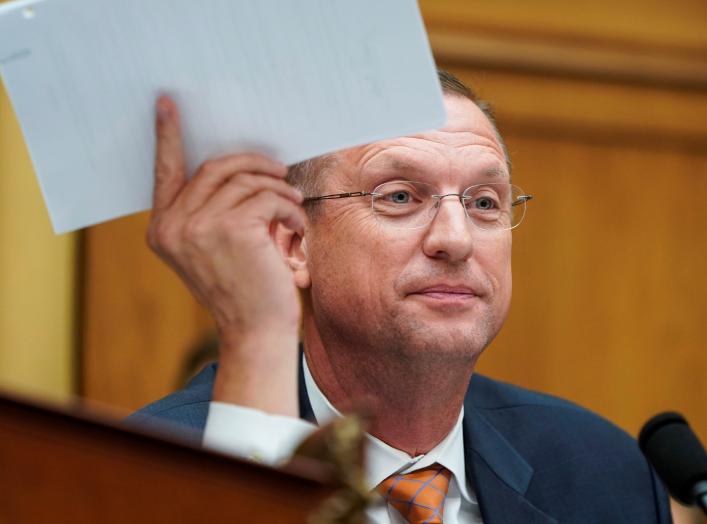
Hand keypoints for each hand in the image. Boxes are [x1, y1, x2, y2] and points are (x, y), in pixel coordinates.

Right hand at [147, 96, 304, 414]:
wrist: (257, 331)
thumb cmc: (243, 287)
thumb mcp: (214, 248)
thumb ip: (211, 209)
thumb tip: (238, 166)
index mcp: (162, 229)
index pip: (165, 172)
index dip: (168, 135)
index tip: (169, 104)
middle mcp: (172, 226)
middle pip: (216, 167)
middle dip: (255, 164)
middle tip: (280, 172)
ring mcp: (198, 226)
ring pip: (245, 180)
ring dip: (277, 189)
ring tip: (292, 205)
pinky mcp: (231, 228)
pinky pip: (267, 196)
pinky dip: (287, 206)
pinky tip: (294, 226)